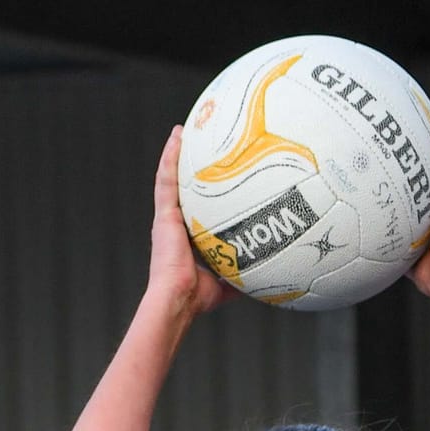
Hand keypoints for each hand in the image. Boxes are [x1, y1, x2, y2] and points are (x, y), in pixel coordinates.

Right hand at [148, 128, 233, 324]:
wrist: (179, 299)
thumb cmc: (197, 297)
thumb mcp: (227, 282)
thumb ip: (243, 274)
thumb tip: (266, 275)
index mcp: (186, 237)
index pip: (193, 208)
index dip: (198, 191)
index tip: (208, 175)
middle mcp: (175, 224)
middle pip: (181, 188)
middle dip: (186, 166)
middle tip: (195, 144)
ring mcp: (167, 218)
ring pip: (170, 178)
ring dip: (176, 153)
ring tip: (183, 131)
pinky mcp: (163, 215)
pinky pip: (166, 179)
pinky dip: (170, 156)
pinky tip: (177, 137)